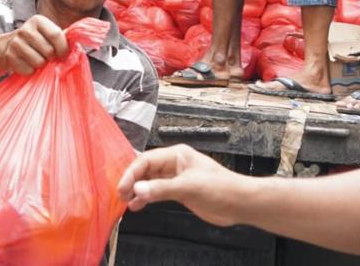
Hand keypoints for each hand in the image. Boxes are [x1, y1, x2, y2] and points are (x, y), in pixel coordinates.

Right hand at [1, 15, 68, 75]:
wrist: (10, 45)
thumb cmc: (36, 40)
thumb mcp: (47, 33)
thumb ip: (60, 38)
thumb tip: (76, 50)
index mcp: (38, 21)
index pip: (56, 35)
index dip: (63, 48)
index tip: (64, 55)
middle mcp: (25, 30)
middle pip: (49, 51)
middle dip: (52, 58)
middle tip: (48, 57)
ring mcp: (16, 43)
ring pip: (39, 62)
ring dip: (42, 65)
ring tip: (37, 59)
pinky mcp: (9, 57)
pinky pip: (29, 70)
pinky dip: (31, 70)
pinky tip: (28, 63)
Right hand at [118, 144, 245, 225]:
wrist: (238, 203)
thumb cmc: (221, 187)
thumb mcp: (189, 187)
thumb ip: (162, 188)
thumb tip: (139, 188)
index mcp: (177, 155)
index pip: (147, 160)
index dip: (132, 173)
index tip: (122, 187)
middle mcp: (174, 164)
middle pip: (145, 170)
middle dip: (132, 181)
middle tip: (120, 194)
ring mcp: (176, 178)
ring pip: (149, 181)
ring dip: (137, 190)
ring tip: (125, 200)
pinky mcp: (179, 192)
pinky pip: (156, 192)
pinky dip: (146, 198)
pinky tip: (137, 205)